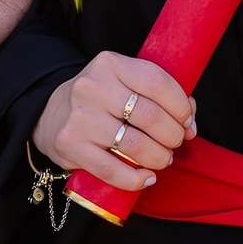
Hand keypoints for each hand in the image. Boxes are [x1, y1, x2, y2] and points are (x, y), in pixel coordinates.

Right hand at [33, 51, 195, 192]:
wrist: (53, 113)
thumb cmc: (102, 99)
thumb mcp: (124, 82)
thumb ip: (158, 94)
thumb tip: (190, 122)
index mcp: (110, 64)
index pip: (157, 82)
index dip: (180, 106)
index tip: (188, 121)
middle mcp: (92, 86)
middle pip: (149, 115)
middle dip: (173, 135)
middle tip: (176, 142)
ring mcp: (80, 117)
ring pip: (135, 145)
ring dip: (159, 158)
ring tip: (163, 159)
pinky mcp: (71, 145)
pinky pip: (112, 170)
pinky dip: (136, 179)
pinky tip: (146, 178)